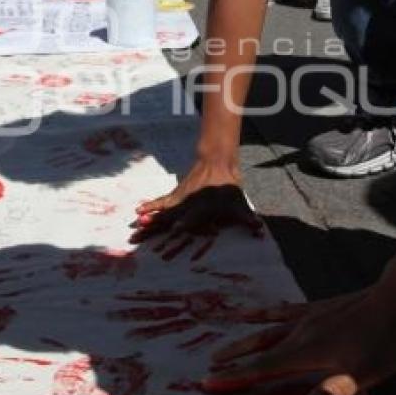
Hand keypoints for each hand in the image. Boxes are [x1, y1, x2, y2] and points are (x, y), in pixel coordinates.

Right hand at [130, 157, 262, 243]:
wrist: (216, 162)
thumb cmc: (228, 186)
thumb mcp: (238, 201)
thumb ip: (246, 217)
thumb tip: (260, 228)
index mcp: (203, 205)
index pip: (193, 216)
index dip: (186, 222)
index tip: (177, 228)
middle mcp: (188, 203)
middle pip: (171, 216)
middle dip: (158, 225)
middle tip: (143, 233)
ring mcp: (180, 198)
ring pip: (163, 211)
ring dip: (149, 219)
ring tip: (135, 227)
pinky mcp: (176, 195)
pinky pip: (161, 203)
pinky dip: (150, 207)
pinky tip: (137, 212)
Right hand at [203, 275, 395, 394]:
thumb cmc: (382, 340)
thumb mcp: (363, 373)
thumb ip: (333, 391)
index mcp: (305, 351)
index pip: (262, 367)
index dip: (236, 376)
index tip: (208, 383)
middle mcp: (299, 333)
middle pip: (258, 348)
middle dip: (232, 359)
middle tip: (208, 369)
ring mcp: (307, 318)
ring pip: (265, 330)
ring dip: (243, 340)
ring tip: (221, 346)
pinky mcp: (317, 308)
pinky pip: (282, 312)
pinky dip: (264, 314)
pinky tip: (256, 313)